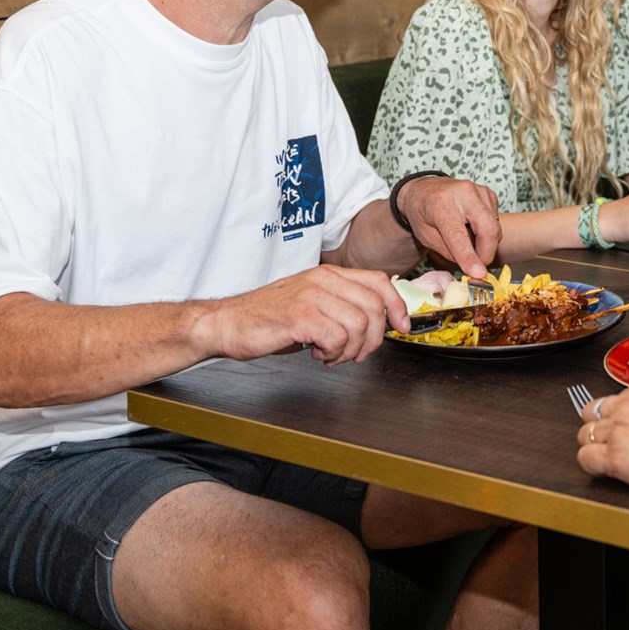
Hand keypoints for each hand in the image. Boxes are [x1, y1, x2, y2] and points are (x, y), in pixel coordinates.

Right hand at [206, 264, 409, 365]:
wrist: (226, 323)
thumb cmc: (267, 317)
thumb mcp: (311, 302)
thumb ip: (341, 305)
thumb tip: (376, 322)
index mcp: (328, 274)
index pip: (379, 282)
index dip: (397, 306)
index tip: (402, 327)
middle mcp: (322, 280)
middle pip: (374, 307)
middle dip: (373, 339)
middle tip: (355, 353)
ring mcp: (311, 296)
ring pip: (359, 325)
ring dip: (350, 350)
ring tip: (331, 355)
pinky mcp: (299, 316)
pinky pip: (337, 339)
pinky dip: (334, 354)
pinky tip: (317, 355)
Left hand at [400, 176, 502, 279]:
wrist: (424, 189)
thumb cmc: (422, 214)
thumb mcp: (426, 237)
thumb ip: (449, 252)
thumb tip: (472, 267)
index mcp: (441, 204)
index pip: (458, 235)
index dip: (470, 257)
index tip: (479, 274)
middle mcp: (463, 193)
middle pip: (488, 228)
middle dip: (487, 253)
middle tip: (478, 266)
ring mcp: (478, 190)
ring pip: (495, 226)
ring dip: (486, 243)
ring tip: (468, 241)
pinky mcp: (488, 193)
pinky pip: (495, 220)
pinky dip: (487, 231)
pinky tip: (472, 227)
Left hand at [574, 381, 628, 496]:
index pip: (613, 400)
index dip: (615, 417)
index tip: (623, 427)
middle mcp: (626, 407)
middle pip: (592, 413)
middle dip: (599, 427)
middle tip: (611, 440)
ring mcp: (618, 431)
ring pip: (585, 434)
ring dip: (594, 446)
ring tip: (610, 457)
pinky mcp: (614, 457)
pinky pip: (585, 458)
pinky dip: (591, 465)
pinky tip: (604, 469)